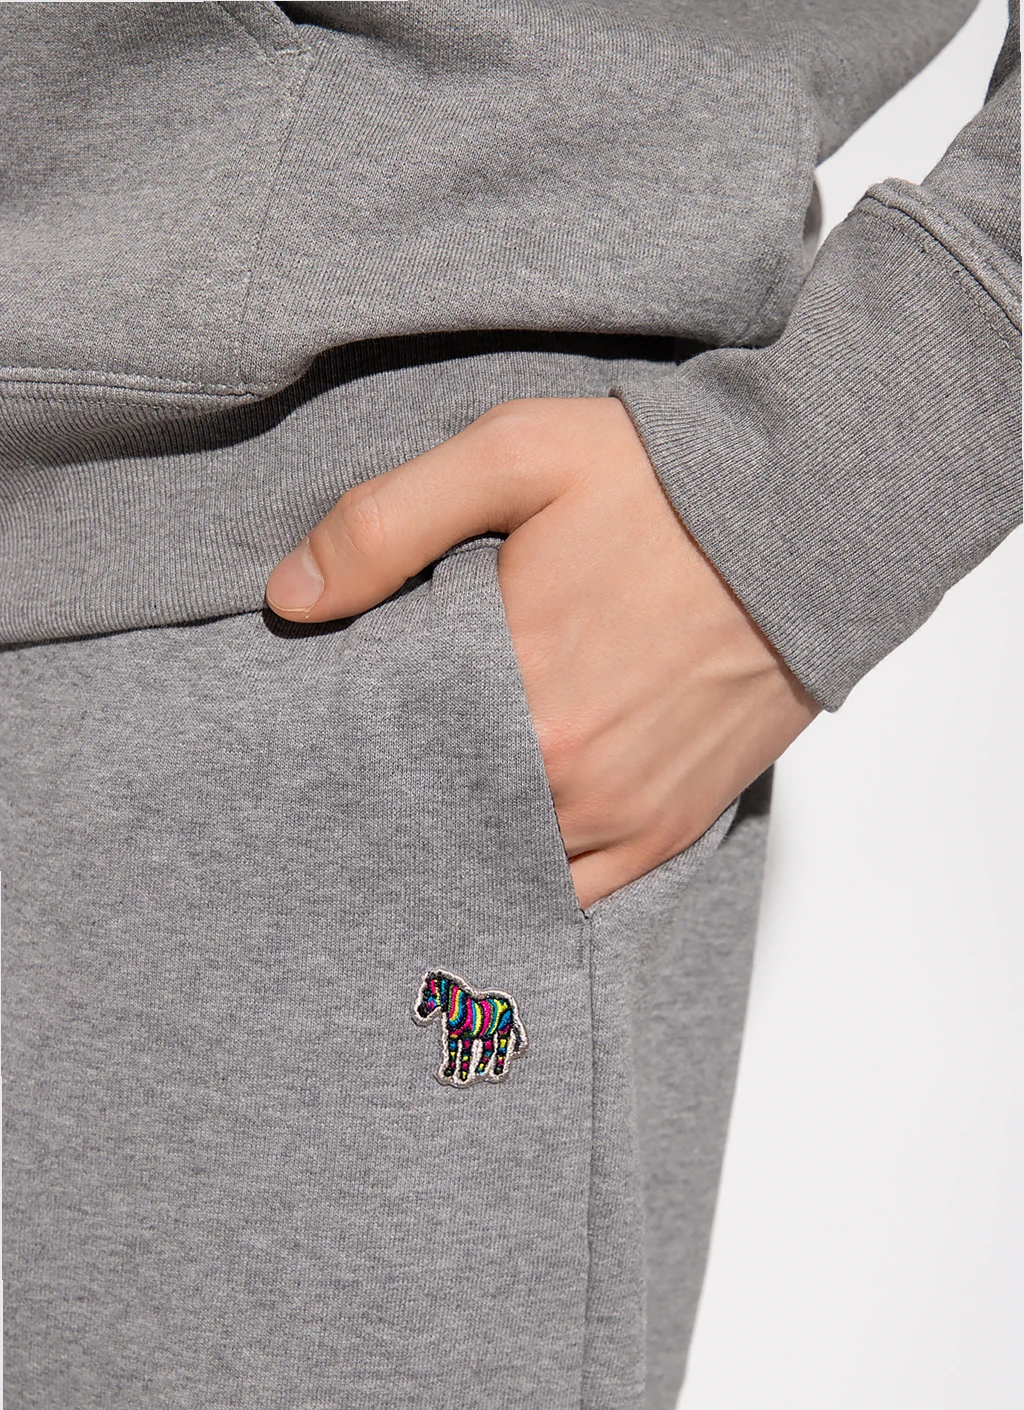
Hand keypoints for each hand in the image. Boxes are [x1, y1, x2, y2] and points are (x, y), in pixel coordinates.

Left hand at [265, 397, 818, 906]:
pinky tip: (495, 855)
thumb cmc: (667, 482)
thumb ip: (389, 523)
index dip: (349, 756)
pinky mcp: (672, 825)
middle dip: (399, 805)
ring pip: (505, 867)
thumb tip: (289, 597)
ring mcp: (626, 817)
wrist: (813, 514)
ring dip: (462, 845)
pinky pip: (582, 892)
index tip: (322, 744)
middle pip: (442, 823)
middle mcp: (569, 783)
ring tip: (424, 814)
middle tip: (360, 785)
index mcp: (518, 700)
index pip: (389, 762)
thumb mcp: (516, 457)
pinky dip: (532, 879)